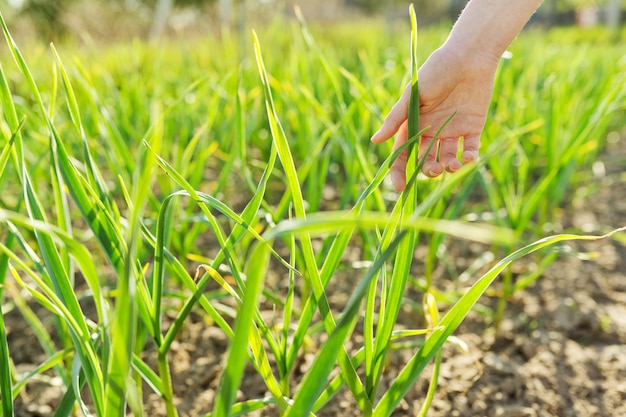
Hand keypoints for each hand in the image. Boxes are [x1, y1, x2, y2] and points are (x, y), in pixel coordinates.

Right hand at [370, 46, 498, 190]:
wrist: (469, 56)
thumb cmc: (437, 70)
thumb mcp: (413, 95)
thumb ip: (396, 118)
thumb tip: (375, 141)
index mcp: (413, 123)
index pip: (402, 153)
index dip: (399, 171)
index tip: (399, 188)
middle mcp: (431, 130)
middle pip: (425, 159)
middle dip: (427, 170)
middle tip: (432, 170)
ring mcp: (452, 130)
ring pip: (447, 158)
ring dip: (448, 167)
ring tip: (451, 164)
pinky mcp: (472, 128)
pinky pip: (469, 150)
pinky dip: (468, 158)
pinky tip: (467, 158)